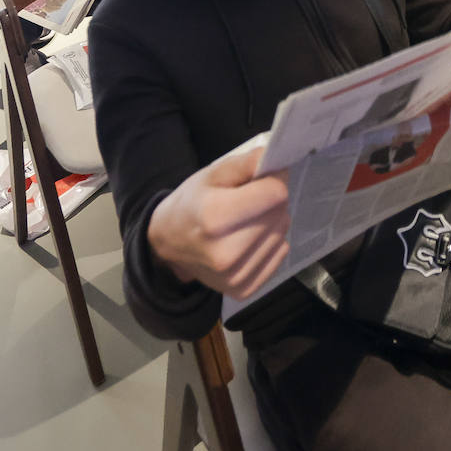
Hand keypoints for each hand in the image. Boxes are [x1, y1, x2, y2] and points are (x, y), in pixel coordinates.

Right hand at [146, 145, 290, 298]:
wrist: (168, 242)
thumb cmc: (192, 202)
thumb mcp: (212, 173)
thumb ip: (247, 163)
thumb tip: (279, 161)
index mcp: (215, 218)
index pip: (276, 194)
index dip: (273, 180)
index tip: (260, 179)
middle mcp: (227, 253)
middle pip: (280, 214)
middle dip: (270, 202)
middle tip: (248, 201)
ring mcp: (236, 276)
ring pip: (282, 234)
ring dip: (271, 223)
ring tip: (245, 221)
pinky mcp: (244, 290)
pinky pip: (280, 254)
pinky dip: (269, 243)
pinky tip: (248, 240)